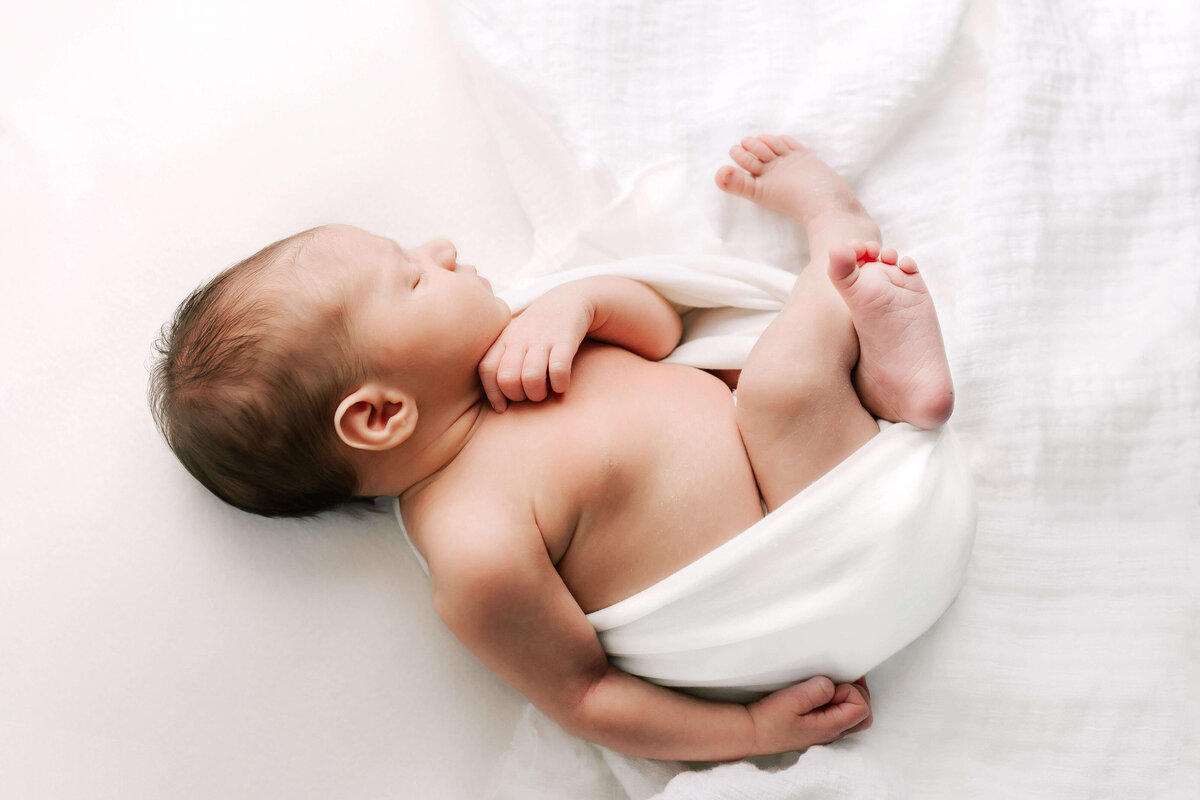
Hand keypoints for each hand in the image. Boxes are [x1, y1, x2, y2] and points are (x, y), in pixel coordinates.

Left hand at [478, 287, 592, 411]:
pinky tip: (562, 385)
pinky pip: (558, 370)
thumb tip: (496, 401)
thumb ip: (501, 361)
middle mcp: (520, 338)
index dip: (493, 393)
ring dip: (538, 394)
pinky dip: (560, 385)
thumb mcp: (514, 338)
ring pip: (531, 378)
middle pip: (507, 379)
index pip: (487, 369)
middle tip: (529, 395)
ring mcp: (542, 339)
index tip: (502, 407)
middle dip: (518, 396)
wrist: (569, 300)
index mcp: (504, 339)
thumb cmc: (537, 330)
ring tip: (546, 391)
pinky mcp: (565, 340)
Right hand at [747, 676, 872, 755]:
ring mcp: (826, 732)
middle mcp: (832, 733)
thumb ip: (817, 690)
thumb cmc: (769, 720)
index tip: (832, 685)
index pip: (861, 708)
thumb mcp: (792, 699)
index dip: (851, 691)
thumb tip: (832, 685)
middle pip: (864, 715)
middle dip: (857, 694)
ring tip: (831, 686)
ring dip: (849, 698)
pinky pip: (841, 717)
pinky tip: (824, 695)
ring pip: (854, 717)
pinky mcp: (818, 728)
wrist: (753, 732)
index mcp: (830, 727)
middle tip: (839, 682)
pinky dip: (839, 703)